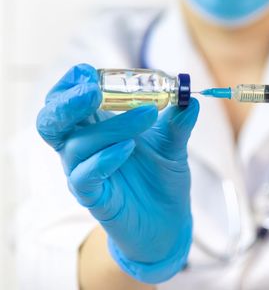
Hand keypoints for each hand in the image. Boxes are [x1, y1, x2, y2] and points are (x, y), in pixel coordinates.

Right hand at [36, 64, 198, 282]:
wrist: (169, 221)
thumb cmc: (161, 178)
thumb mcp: (173, 144)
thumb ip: (179, 121)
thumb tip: (191, 97)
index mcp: (95, 127)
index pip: (67, 99)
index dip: (73, 83)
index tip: (92, 72)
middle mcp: (83, 148)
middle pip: (52, 119)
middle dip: (67, 100)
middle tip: (94, 88)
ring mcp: (84, 173)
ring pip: (75, 145)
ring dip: (110, 125)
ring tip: (147, 115)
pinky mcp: (93, 198)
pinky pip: (86, 176)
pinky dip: (105, 158)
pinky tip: (129, 148)